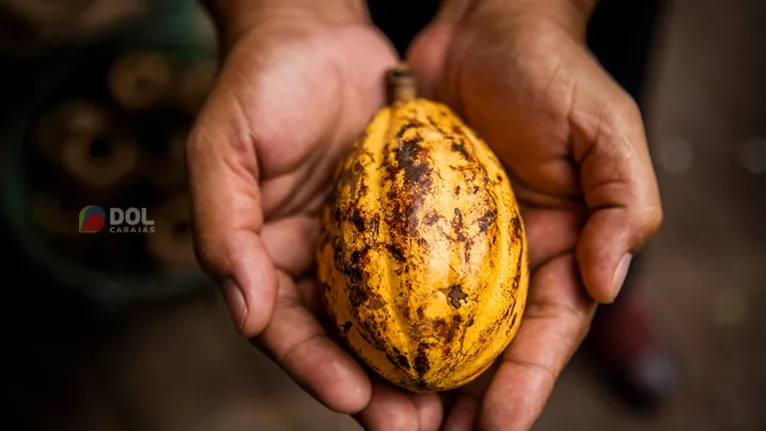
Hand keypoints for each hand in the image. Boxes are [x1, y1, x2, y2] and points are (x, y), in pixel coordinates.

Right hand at [187, 0, 416, 419]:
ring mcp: (361, 244)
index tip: (353, 398)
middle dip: (375, 390)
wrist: (317, 35)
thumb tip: (243, 311)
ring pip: (390, 319)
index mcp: (265, 258)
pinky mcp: (404, 221)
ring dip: (417, 367)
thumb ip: (223, 227)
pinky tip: (478, 338)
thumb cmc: (260, 86)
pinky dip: (446, 308)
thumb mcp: (224, 148)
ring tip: (452, 409)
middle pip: (343, 341)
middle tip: (413, 428)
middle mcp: (315, 262)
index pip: (285, 329)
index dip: (314, 367)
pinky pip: (427, 269)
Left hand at [404, 0, 662, 428]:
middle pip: (487, 343)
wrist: (485, 28)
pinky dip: (379, 315)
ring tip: (390, 414)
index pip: (548, 330)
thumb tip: (609, 282)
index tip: (496, 423)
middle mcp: (507, 257)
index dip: (527, 381)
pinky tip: (358, 348)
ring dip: (415, 372)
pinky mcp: (410, 221)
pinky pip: (393, 275)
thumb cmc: (554, 74)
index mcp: (562, 249)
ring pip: (436, 323)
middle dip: (464, 396)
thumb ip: (625, 204)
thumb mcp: (607, 131)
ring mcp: (456, 242)